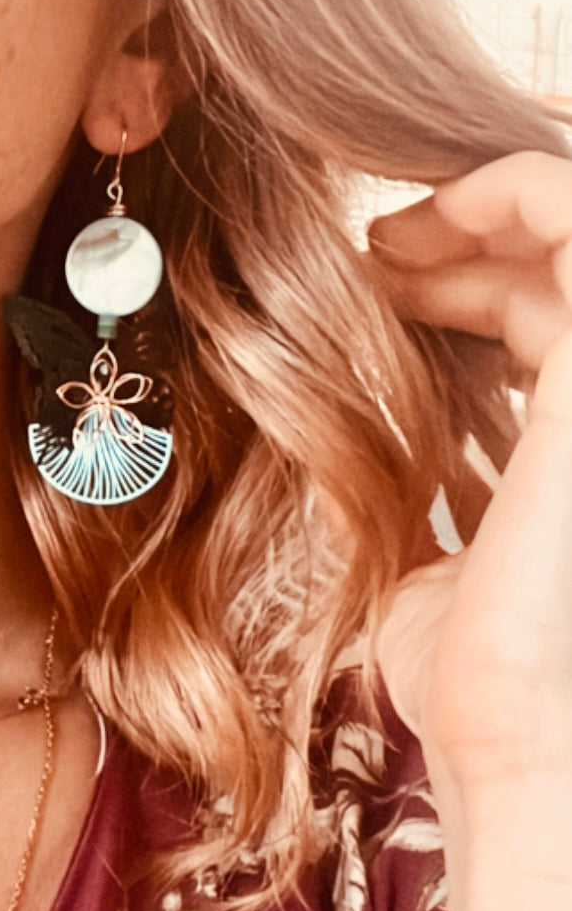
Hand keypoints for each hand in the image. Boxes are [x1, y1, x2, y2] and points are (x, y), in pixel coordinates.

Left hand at [369, 150, 571, 890]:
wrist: (499, 722)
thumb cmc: (463, 664)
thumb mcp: (422, 553)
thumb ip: (417, 491)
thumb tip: (360, 447)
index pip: (531, 329)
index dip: (452, 290)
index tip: (364, 289)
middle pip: (547, 276)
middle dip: (454, 246)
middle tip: (363, 256)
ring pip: (568, 235)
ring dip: (470, 216)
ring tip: (378, 242)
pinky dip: (503, 188)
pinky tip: (417, 223)